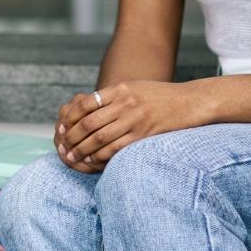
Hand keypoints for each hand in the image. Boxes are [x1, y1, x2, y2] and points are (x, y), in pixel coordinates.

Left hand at [53, 80, 199, 172]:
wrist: (189, 102)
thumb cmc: (160, 97)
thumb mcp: (135, 88)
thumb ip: (114, 97)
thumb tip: (89, 108)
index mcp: (120, 89)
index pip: (85, 103)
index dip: (69, 118)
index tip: (61, 128)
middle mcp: (125, 103)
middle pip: (89, 122)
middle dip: (72, 137)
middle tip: (62, 147)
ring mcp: (134, 119)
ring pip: (99, 137)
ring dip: (82, 149)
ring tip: (73, 157)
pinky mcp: (144, 135)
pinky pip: (116, 148)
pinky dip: (100, 156)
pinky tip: (92, 161)